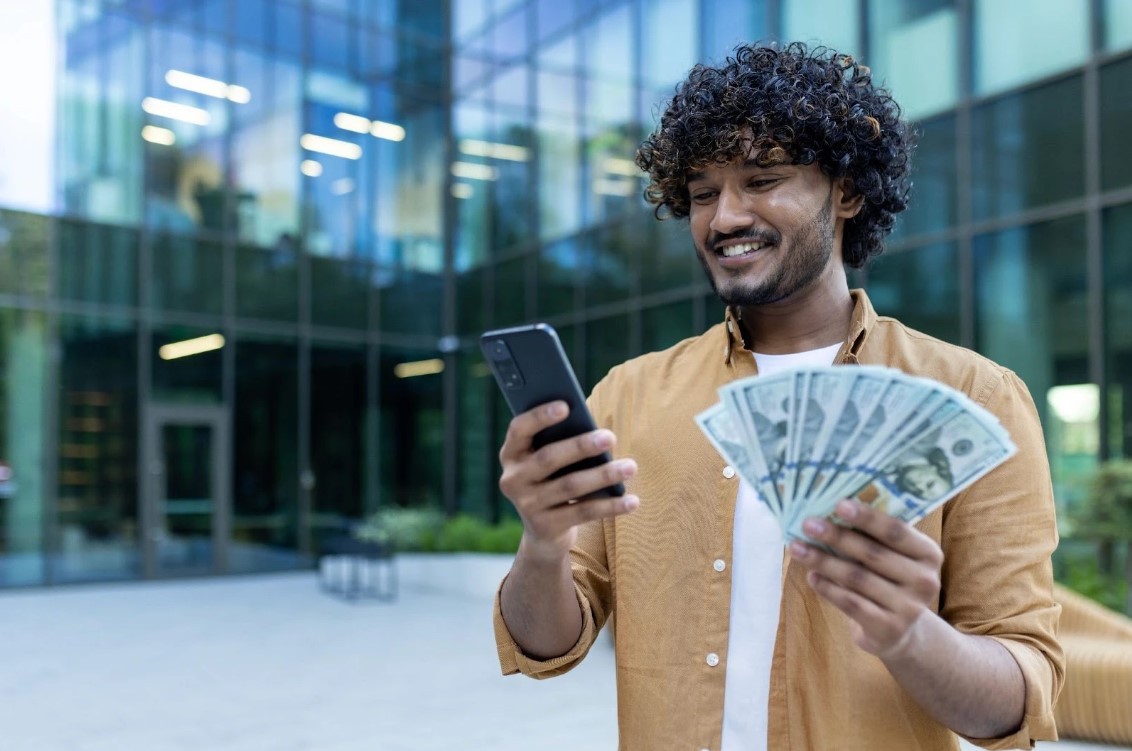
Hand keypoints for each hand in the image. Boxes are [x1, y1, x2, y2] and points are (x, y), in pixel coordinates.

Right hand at [498, 401, 639, 562]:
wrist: (544, 531)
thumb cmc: (553, 480)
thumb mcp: (550, 462)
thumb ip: (561, 444)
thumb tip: (597, 434)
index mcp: (511, 454)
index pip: (519, 429)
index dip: (539, 416)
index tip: (566, 406)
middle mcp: (512, 479)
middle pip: (548, 458)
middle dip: (581, 446)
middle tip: (610, 437)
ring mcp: (527, 505)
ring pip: (570, 486)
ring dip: (603, 475)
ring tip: (630, 466)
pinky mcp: (545, 527)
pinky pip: (583, 513)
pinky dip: (610, 505)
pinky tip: (632, 500)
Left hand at [788, 499, 942, 659]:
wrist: (900, 631)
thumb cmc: (888, 580)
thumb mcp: (892, 557)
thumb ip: (871, 537)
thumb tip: (828, 511)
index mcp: (928, 553)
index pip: (896, 531)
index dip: (867, 517)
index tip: (838, 504)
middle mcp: (924, 580)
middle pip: (872, 554)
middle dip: (836, 536)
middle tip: (807, 524)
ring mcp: (909, 607)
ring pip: (857, 578)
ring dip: (823, 561)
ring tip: (797, 548)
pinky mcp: (888, 628)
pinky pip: (851, 603)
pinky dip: (827, 588)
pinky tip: (811, 576)